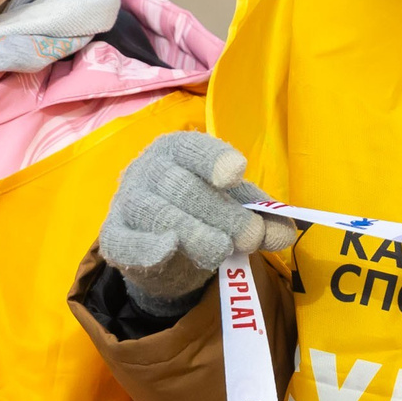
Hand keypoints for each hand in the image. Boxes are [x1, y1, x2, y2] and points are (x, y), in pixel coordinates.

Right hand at [97, 131, 296, 308]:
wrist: (164, 253)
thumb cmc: (202, 215)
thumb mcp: (236, 211)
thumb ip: (260, 218)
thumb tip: (287, 232)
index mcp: (178, 150)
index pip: (193, 147)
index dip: (214, 159)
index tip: (236, 173)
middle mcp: (148, 169)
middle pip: (181, 186)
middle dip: (221, 212)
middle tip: (252, 236)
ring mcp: (127, 202)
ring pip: (157, 213)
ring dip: (193, 231)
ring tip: (222, 249)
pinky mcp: (114, 237)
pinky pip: (124, 241)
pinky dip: (145, 246)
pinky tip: (168, 249)